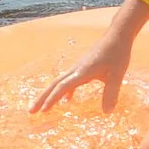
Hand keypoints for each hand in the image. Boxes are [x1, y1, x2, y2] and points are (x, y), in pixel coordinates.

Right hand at [32, 0, 148, 112]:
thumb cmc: (117, 53)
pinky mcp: (82, 67)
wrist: (117, 35)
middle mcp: (76, 69)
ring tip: (42, 108)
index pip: (63, 87)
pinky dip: (64, 91)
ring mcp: (78, 67)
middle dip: (42, 98)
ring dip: (49, 94)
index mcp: (82, 71)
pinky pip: (68, 80)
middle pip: (54, 84)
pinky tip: (66, 100)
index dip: (52, 99)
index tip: (43, 110)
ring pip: (59, 82)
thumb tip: (107, 113)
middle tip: (31, 111)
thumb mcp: (117, 75)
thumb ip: (111, 93)